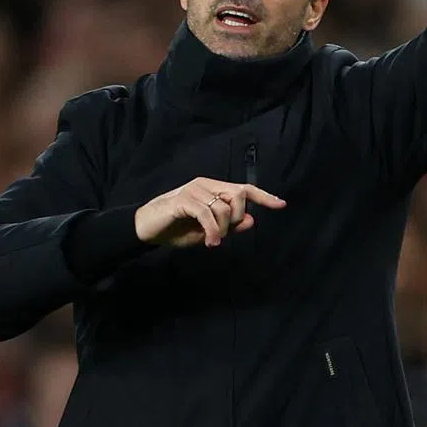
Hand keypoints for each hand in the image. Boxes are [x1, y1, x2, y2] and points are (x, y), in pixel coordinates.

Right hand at [134, 177, 285, 247]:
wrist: (146, 229)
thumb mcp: (206, 231)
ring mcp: (194, 190)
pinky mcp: (183, 200)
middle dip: (237, 218)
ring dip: (222, 229)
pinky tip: (209, 242)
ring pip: (224, 207)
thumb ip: (228, 226)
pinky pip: (207, 214)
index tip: (281, 205)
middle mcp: (205, 185)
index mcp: (213, 189)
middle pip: (238, 195)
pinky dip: (213, 231)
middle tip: (223, 234)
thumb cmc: (175, 229)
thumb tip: (251, 221)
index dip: (264, 197)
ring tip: (212, 241)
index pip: (244, 189)